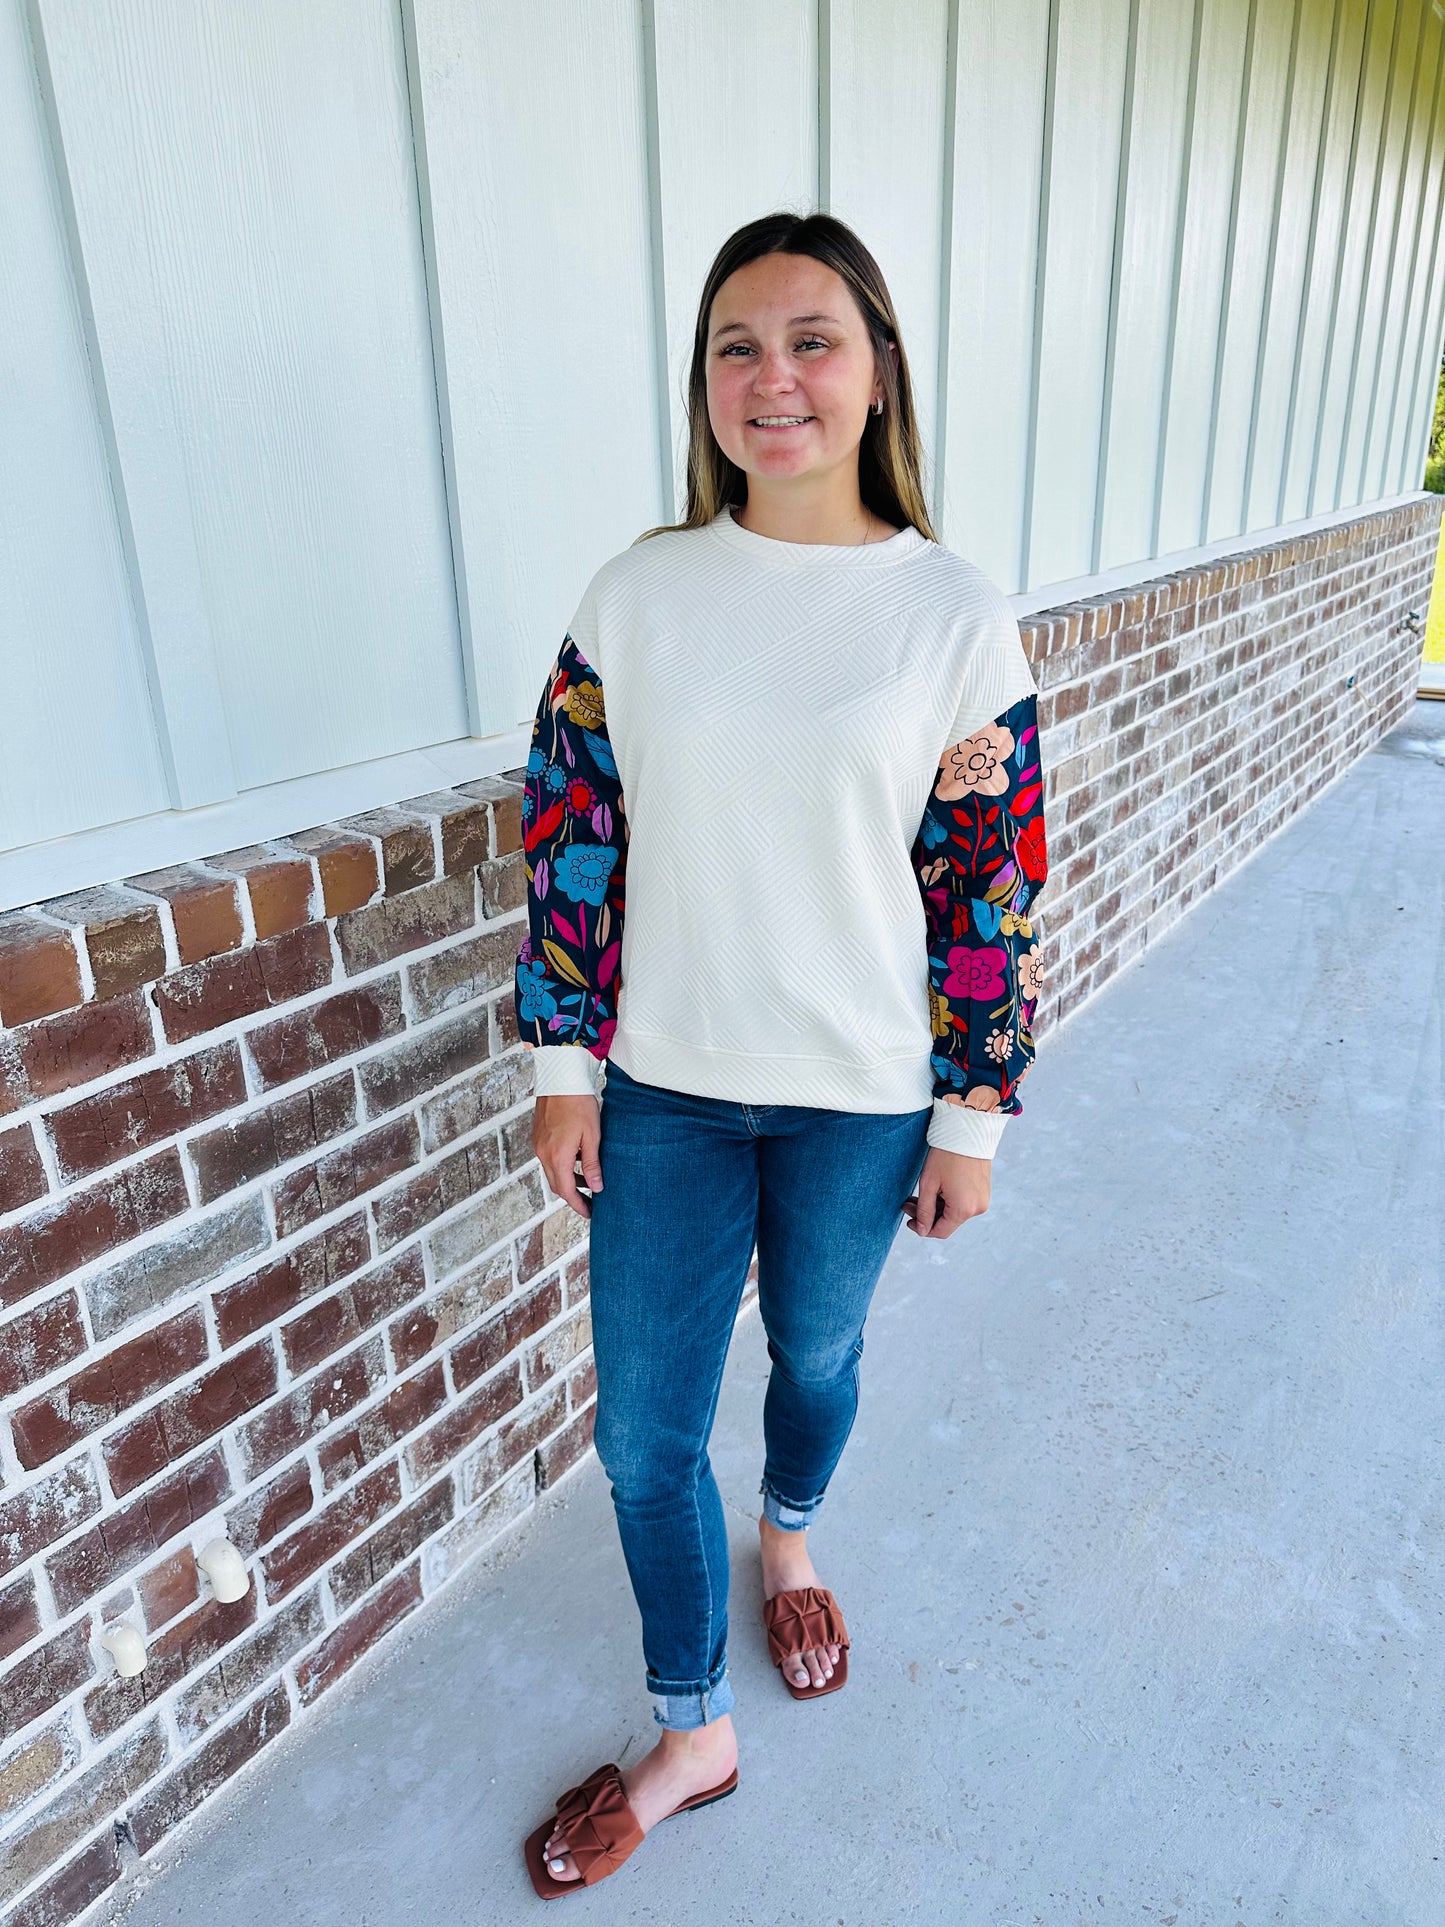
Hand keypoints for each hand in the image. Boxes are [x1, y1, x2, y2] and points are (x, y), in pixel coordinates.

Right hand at [532, 1094, 603, 1218]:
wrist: (561, 1078)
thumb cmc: (579, 1104)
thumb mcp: (592, 1136)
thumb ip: (592, 1164)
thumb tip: (596, 1186)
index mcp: (558, 1156)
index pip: (566, 1191)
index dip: (578, 1204)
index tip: (589, 1213)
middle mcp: (544, 1154)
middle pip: (556, 1185)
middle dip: (572, 1196)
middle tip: (589, 1202)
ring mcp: (539, 1144)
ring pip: (552, 1172)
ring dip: (567, 1180)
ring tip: (586, 1181)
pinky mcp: (538, 1136)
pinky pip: (549, 1159)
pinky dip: (561, 1166)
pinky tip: (575, 1160)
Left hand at [903, 1145, 989, 1237]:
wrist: (967, 1131)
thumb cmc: (945, 1155)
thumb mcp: (929, 1184)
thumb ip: (924, 1211)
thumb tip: (922, 1231)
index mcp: (964, 1209)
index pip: (940, 1231)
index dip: (922, 1228)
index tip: (909, 1220)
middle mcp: (977, 1208)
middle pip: (948, 1222)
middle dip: (927, 1215)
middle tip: (908, 1203)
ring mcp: (983, 1199)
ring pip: (955, 1212)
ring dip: (937, 1207)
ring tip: (919, 1195)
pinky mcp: (983, 1191)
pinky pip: (964, 1203)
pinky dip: (949, 1200)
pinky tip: (936, 1190)